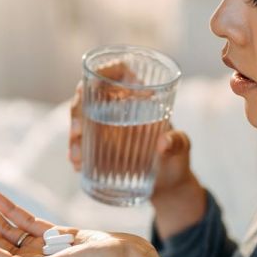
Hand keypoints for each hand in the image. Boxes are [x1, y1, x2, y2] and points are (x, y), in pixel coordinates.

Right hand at [68, 61, 202, 204]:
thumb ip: (178, 143)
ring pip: (81, 120)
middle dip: (78, 110)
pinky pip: (81, 145)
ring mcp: (106, 128)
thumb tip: (164, 143)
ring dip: (74, 136)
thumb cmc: (178, 159)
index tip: (92, 81)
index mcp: (140, 97)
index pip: (120, 71)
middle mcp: (119, 108)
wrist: (169, 187)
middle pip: (90, 95)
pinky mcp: (99, 148)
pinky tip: (76, 165)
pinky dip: (76, 153)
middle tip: (78, 131)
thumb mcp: (182, 148)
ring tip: (77, 157)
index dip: (104, 69)